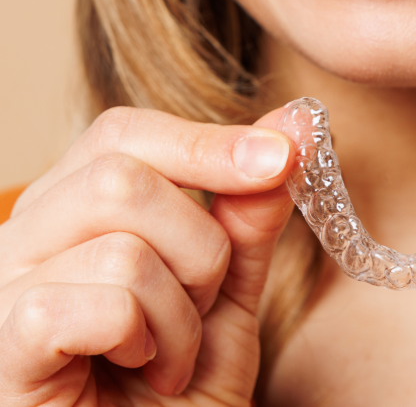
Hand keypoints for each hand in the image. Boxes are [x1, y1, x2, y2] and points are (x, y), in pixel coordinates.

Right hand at [0, 105, 296, 406]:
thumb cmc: (179, 386)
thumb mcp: (228, 289)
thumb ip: (248, 215)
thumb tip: (290, 130)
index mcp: (71, 209)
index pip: (126, 134)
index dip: (207, 142)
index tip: (283, 156)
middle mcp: (24, 236)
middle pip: (122, 176)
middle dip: (200, 247)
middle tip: (202, 304)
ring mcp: (4, 289)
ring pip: (124, 247)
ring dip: (181, 313)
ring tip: (170, 354)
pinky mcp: (6, 345)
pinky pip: (104, 304)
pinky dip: (149, 341)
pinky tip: (139, 370)